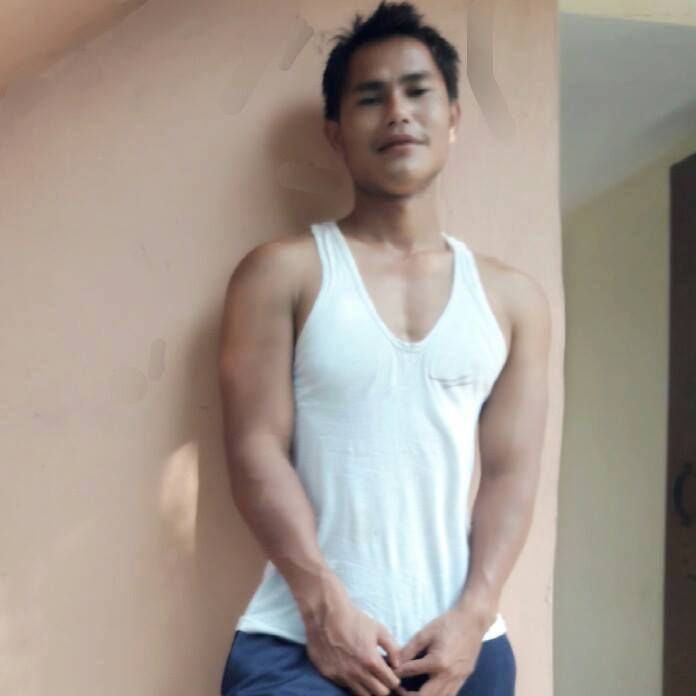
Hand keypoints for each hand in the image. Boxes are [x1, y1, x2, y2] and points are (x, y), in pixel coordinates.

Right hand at [302, 580, 402, 695]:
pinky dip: (352, 683)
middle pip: (379, 693)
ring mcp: (342, 676)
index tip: (391, 674)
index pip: (390, 683)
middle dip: (383, 686)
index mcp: (371, 661)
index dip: (393, 679)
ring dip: (368, 688)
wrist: (325, 614)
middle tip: (380, 677)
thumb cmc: (354, 619)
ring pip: (363, 695)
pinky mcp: (329, 675)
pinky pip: (346, 687)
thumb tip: (397, 665)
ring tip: (368, 676)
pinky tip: (352, 671)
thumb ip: (393, 648)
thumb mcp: (378, 629)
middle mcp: (357, 672)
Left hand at [392, 608, 486, 695]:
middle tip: (397, 688)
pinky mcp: (463, 681)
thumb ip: (409, 649)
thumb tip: (393, 660)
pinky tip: (427, 691)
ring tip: (409, 692)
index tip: (387, 673)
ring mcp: (457, 680)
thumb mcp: (425, 633)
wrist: (473, 621)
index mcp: (437, 662)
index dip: (396, 673)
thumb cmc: (448, 624)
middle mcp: (448, 676)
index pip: (410, 672)